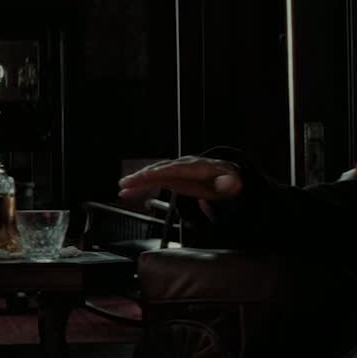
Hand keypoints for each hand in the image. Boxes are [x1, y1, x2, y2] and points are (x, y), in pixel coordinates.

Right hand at [117, 156, 243, 214]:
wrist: (227, 178)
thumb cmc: (229, 181)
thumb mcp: (234, 183)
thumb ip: (230, 184)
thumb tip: (229, 182)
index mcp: (199, 167)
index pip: (178, 168)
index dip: (162, 172)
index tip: (148, 176)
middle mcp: (184, 165)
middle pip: (161, 169)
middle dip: (144, 175)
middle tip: (127, 182)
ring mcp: (176, 171)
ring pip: (154, 174)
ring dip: (138, 180)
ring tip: (123, 187)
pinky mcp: (171, 178)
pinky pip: (153, 181)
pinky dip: (140, 186)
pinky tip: (128, 192)